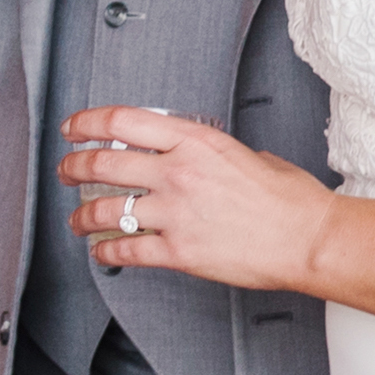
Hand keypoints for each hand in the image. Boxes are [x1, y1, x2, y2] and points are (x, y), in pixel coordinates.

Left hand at [58, 106, 331, 290]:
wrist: (308, 239)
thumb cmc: (291, 201)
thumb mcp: (251, 154)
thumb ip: (218, 153)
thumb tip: (207, 159)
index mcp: (196, 141)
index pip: (123, 122)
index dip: (87, 123)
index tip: (74, 128)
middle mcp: (179, 173)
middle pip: (103, 164)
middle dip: (74, 167)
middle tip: (66, 170)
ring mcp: (175, 213)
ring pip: (107, 210)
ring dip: (82, 214)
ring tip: (75, 218)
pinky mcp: (178, 252)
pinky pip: (126, 250)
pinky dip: (105, 251)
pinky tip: (101, 251)